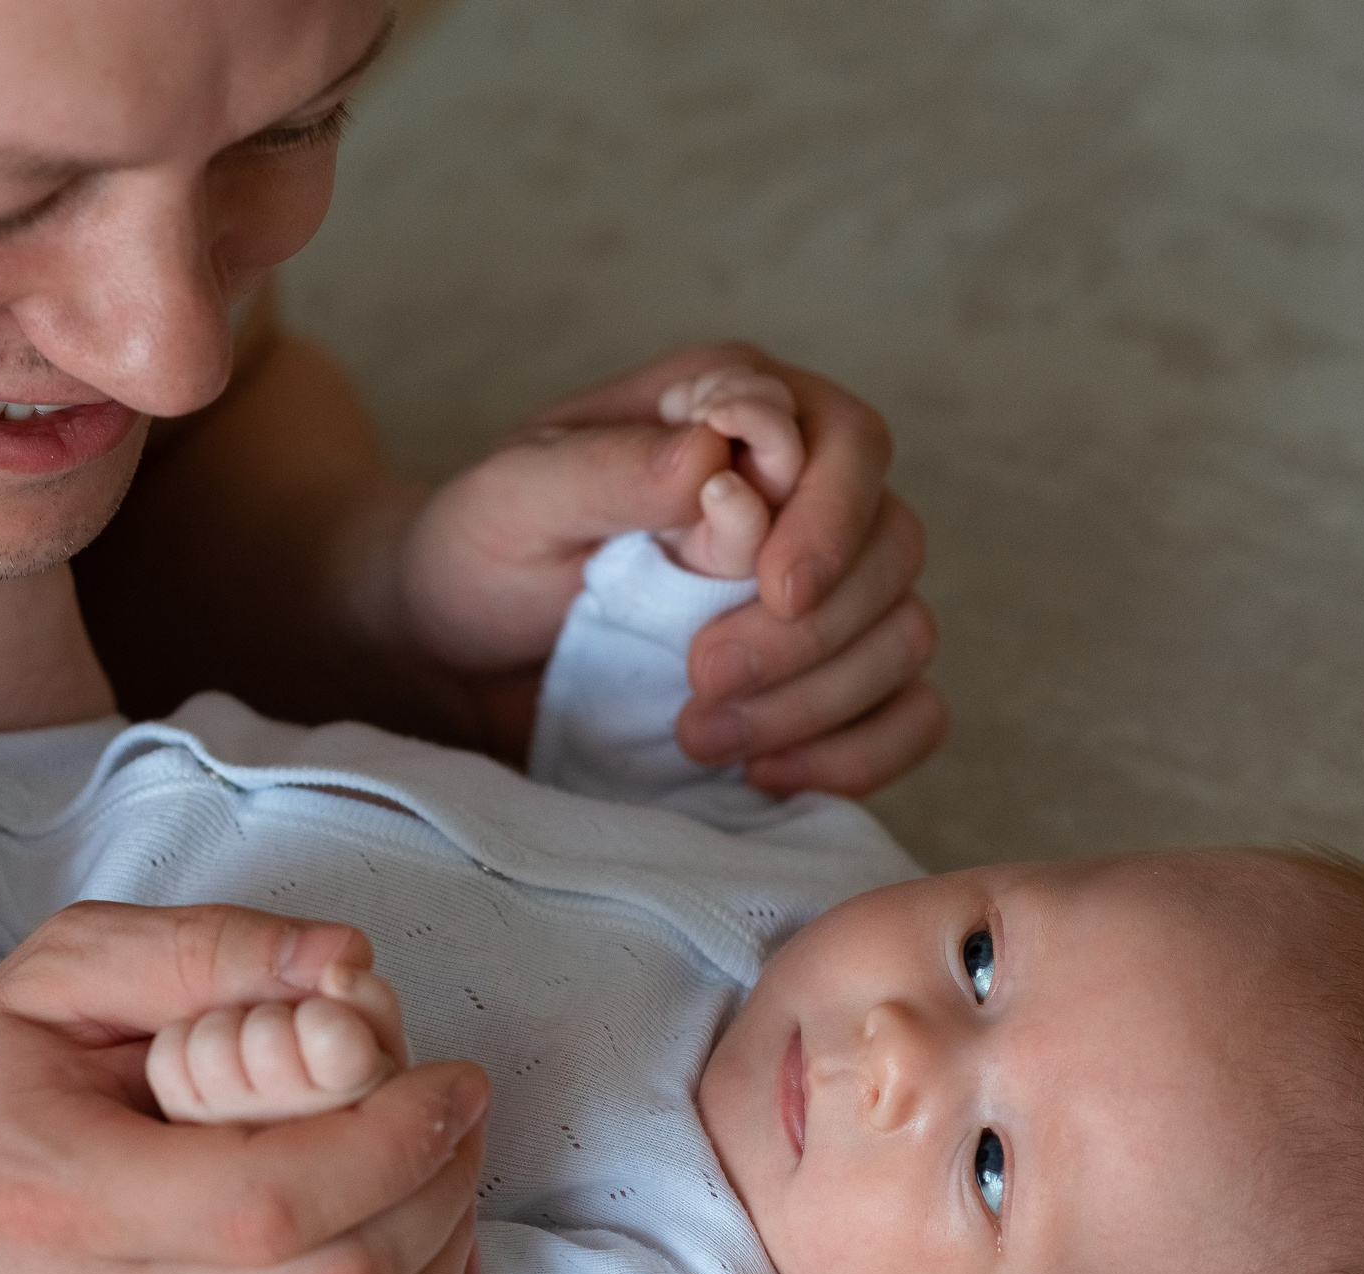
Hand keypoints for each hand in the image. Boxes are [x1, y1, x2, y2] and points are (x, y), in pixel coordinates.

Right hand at [0, 901, 485, 1273]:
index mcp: (52, 1198)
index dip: (394, 1138)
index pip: (272, 1199)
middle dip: (439, 1184)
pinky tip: (436, 1273)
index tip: (448, 1079)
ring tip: (439, 1176)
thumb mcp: (60, 978)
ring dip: (450, 1258)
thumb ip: (206, 952)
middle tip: (452, 1113)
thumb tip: (350, 964)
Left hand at [394, 342, 944, 794]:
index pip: (848, 443)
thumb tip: (719, 458)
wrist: (455, 653)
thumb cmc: (482, 553)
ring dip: (817, 699)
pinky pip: (909, 715)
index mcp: (736, 408)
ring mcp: (825, 592)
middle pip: (892, 547)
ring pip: (904, 635)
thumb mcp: (514, 500)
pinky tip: (766, 774)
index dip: (829, 518)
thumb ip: (611, 470)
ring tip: (695, 736)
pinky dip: (859, 753)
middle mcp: (800, 490)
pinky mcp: (824, 683)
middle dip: (807, 631)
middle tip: (699, 678)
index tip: (769, 588)